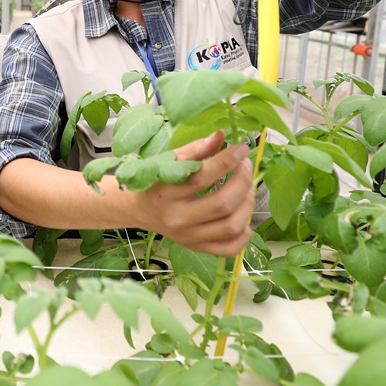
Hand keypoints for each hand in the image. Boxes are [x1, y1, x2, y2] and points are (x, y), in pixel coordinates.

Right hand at [134, 131, 254, 256]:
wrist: (138, 210)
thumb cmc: (155, 181)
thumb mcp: (168, 161)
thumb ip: (196, 150)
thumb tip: (222, 136)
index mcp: (165, 193)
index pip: (201, 178)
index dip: (226, 161)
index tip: (241, 149)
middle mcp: (177, 219)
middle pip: (221, 204)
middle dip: (242, 182)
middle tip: (245, 166)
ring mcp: (189, 237)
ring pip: (230, 226)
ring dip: (248, 204)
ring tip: (247, 188)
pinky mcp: (197, 248)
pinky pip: (230, 248)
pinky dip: (245, 234)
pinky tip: (244, 217)